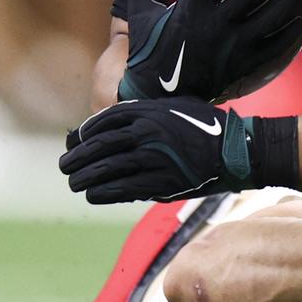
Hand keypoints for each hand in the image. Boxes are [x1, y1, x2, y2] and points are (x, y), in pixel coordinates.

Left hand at [60, 99, 264, 203]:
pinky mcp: (163, 183)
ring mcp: (154, 160)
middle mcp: (147, 134)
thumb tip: (112, 123)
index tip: (74, 143)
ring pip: (107, 171)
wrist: (237, 151)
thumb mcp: (176, 106)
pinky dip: (104, 193)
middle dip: (76, 159)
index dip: (83, 135)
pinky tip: (94, 195)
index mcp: (149, 113)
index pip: (103, 123)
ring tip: (75, 184)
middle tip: (64, 166)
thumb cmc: (206, 126)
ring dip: (85, 179)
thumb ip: (146, 111)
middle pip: (99, 147)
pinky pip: (124, 190)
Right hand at [120, 0, 301, 101]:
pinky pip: (275, 44)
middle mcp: (218, 23)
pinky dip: (289, 31)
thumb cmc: (149, 50)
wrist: (161, 95)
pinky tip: (299, 20)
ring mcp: (236, 45)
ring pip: (272, 14)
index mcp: (192, 7)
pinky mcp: (246, 63)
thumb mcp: (140, 12)